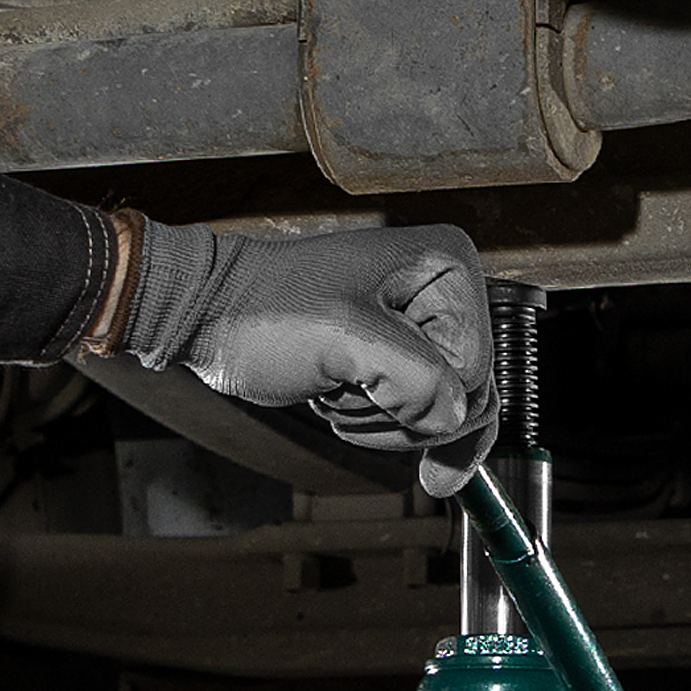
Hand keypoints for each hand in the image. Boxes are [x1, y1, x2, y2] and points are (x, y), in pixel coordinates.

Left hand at [119, 221, 498, 496]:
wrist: (213, 317)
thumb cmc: (266, 313)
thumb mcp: (345, 342)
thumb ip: (417, 380)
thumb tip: (456, 418)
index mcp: (447, 268)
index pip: (477, 371)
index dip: (426, 396)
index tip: (367, 380)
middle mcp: (445, 294)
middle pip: (465, 398)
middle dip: (404, 414)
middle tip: (348, 388)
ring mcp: (423, 329)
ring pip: (439, 417)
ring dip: (381, 421)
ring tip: (336, 385)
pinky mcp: (399, 358)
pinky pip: (415, 418)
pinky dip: (374, 422)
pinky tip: (337, 393)